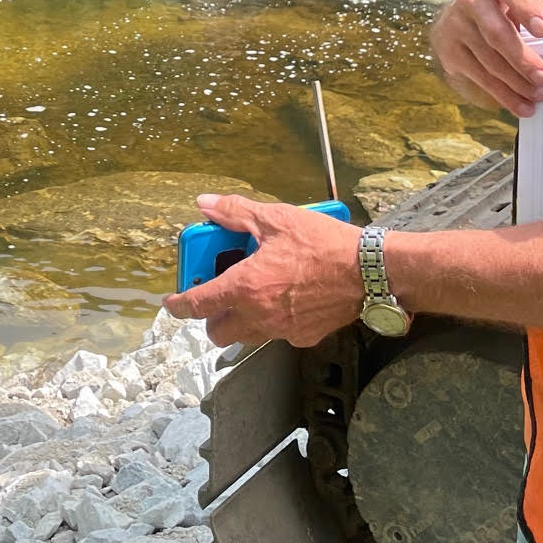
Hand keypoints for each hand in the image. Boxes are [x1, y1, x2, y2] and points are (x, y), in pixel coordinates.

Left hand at [162, 194, 364, 347]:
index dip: (178, 306)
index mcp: (245, 286)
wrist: (370, 272)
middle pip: (218, 332)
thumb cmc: (324, 244)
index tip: (172, 302)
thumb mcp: (276, 219)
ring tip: (252, 294)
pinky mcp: (303, 336)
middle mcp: (259, 315)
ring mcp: (281, 330)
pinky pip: (277, 334)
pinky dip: (272, 321)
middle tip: (220, 292)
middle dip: (212, 316)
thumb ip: (235, 212)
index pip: (198, 305)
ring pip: (246, 337)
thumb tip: (205, 205)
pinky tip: (286, 298)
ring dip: (240, 321)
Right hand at [432, 0, 542, 117]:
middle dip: (522, 58)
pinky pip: (481, 78)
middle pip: (496, 32)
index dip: (527, 8)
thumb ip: (539, 8)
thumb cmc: (503, 8)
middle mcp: (470, 0)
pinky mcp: (450, 53)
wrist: (459, 17)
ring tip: (540, 95)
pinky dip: (504, 96)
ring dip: (517, 83)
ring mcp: (456, 27)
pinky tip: (523, 106)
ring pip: (489, 61)